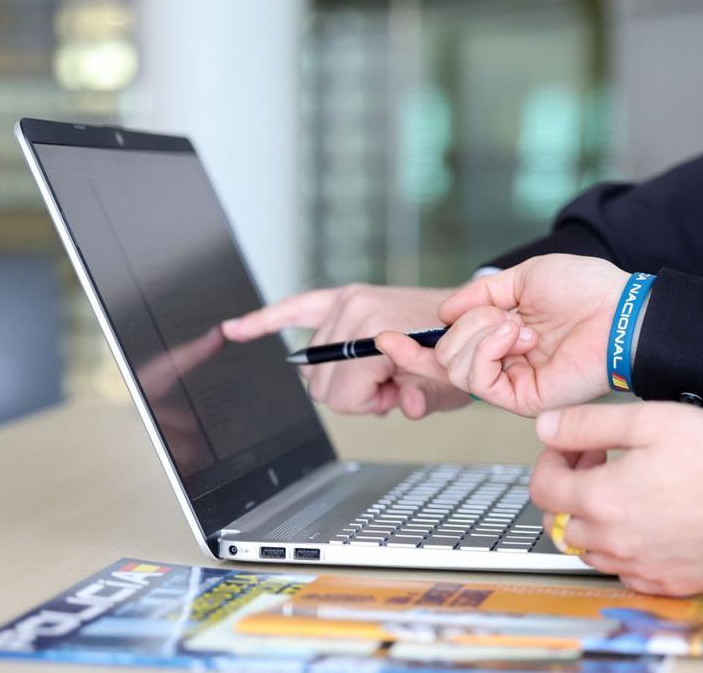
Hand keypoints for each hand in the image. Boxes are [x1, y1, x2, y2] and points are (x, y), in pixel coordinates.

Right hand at [221, 285, 469, 417]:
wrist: (468, 316)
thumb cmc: (455, 353)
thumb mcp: (446, 387)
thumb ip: (422, 401)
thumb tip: (407, 405)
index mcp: (378, 333)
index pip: (340, 394)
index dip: (368, 405)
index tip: (395, 393)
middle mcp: (356, 311)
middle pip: (320, 383)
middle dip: (354, 394)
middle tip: (389, 382)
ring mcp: (347, 301)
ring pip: (310, 366)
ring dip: (339, 376)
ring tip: (377, 369)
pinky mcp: (342, 296)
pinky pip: (292, 309)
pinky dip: (263, 321)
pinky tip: (233, 330)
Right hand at [377, 254, 627, 416]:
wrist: (620, 311)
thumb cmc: (584, 289)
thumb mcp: (523, 278)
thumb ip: (479, 295)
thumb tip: (442, 314)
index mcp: (500, 337)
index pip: (445, 351)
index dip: (411, 349)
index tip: (384, 337)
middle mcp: (501, 364)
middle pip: (443, 357)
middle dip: (465, 327)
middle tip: (504, 315)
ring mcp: (511, 383)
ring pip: (454, 368)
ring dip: (479, 336)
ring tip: (517, 325)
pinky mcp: (521, 400)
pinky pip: (477, 380)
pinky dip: (487, 351)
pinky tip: (515, 337)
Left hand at [530, 402, 702, 595]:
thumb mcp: (650, 420)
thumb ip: (588, 424)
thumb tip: (547, 427)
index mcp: (601, 499)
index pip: (543, 487)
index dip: (551, 460)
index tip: (573, 447)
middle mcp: (612, 541)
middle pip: (560, 523)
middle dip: (569, 489)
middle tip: (598, 464)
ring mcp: (638, 566)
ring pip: (589, 550)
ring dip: (592, 520)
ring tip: (624, 491)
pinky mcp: (665, 582)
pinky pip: (624, 570)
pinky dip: (622, 547)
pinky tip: (646, 523)